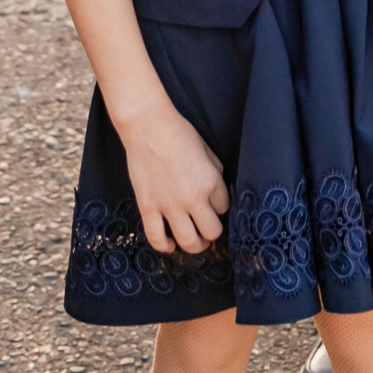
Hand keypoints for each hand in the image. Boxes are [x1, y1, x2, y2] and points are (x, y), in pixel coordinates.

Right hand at [113, 100, 229, 255]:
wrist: (148, 126)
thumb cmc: (179, 133)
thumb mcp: (208, 151)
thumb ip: (215, 174)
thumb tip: (217, 194)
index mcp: (211, 181)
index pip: (225, 208)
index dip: (221, 208)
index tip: (214, 206)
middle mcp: (193, 198)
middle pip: (211, 232)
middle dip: (213, 233)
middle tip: (208, 230)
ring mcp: (169, 205)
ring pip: (188, 241)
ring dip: (195, 246)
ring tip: (195, 242)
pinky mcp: (147, 207)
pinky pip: (156, 238)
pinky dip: (165, 246)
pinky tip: (170, 244)